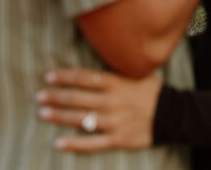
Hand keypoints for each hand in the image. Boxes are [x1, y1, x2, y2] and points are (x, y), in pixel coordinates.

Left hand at [36, 67, 160, 152]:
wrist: (172, 113)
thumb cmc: (150, 90)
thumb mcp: (135, 73)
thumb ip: (113, 71)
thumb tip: (91, 66)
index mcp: (116, 82)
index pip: (85, 77)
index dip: (65, 77)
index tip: (48, 76)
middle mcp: (112, 101)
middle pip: (78, 98)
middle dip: (56, 96)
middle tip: (39, 96)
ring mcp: (114, 121)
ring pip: (81, 119)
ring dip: (59, 116)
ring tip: (42, 113)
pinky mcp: (117, 139)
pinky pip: (92, 144)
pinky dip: (74, 144)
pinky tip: (58, 142)